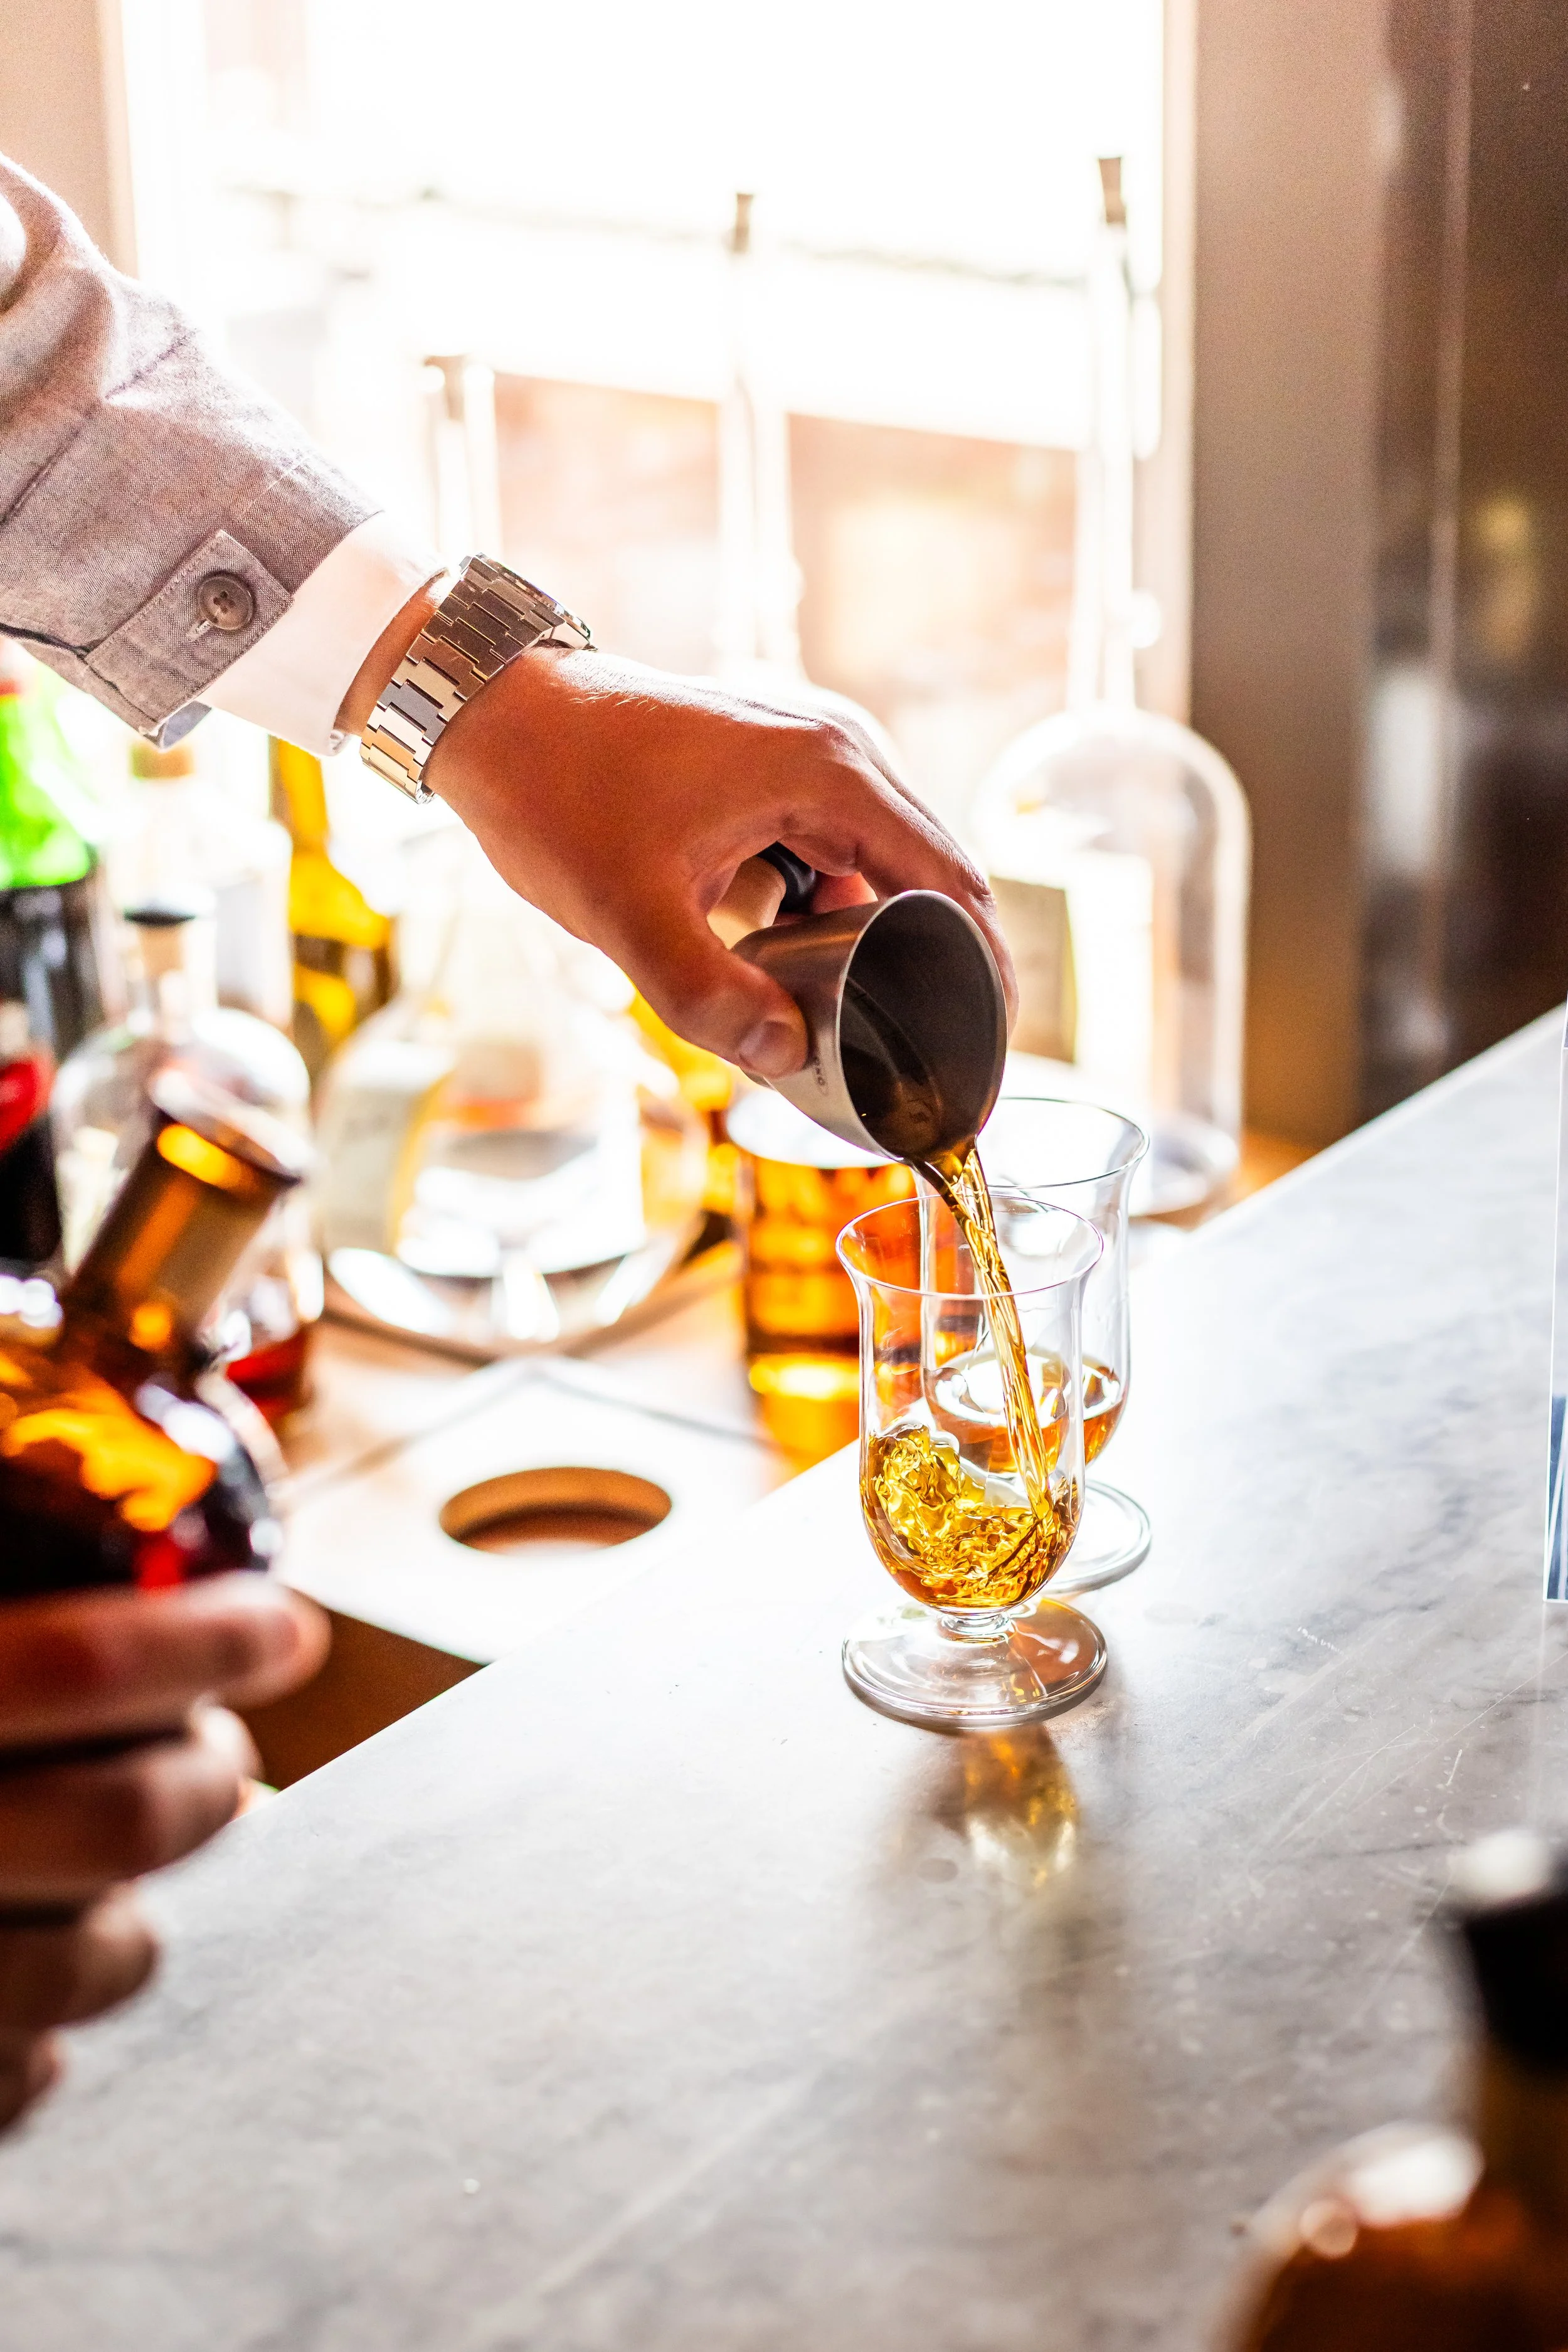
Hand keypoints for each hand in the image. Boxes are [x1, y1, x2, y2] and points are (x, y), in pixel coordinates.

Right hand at [0, 1577, 325, 2128]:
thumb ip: (36, 1605)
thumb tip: (192, 1514)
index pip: (88, 1666)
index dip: (209, 1641)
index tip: (281, 1629)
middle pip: (137, 1817)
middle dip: (205, 1776)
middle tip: (207, 1751)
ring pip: (117, 1957)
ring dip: (140, 1911)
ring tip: (105, 1871)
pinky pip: (36, 2072)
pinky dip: (54, 2026)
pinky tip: (28, 1965)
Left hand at [340, 602, 1013, 1079]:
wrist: (493, 710)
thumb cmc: (557, 794)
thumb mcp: (628, 914)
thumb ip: (710, 998)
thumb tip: (787, 1061)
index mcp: (829, 774)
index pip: (953, 884)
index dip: (982, 976)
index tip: (984, 1055)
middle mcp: (839, 753)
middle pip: (929, 880)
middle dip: (934, 974)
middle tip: (931, 1064)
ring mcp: (807, 757)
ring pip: (876, 874)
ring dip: (873, 948)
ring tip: (863, 1031)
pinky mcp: (773, 773)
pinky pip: (830, 857)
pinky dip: (827, 919)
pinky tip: (797, 976)